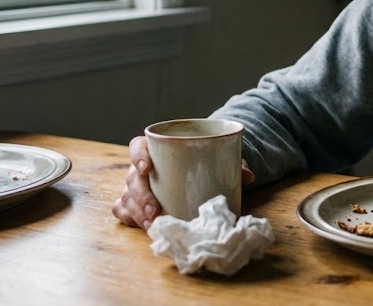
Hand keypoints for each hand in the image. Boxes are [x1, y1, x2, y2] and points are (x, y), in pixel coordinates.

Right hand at [110, 135, 255, 230]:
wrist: (199, 168)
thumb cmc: (204, 160)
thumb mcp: (219, 158)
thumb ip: (232, 164)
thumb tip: (248, 176)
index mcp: (156, 147)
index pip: (139, 146)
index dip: (138, 156)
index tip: (147, 168)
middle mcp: (142, 166)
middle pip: (132, 178)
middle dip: (140, 196)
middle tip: (155, 210)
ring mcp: (137, 185)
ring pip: (126, 197)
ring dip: (136, 212)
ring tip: (152, 226)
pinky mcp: (136, 202)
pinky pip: (124, 210)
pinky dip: (130, 218)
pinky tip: (142, 227)